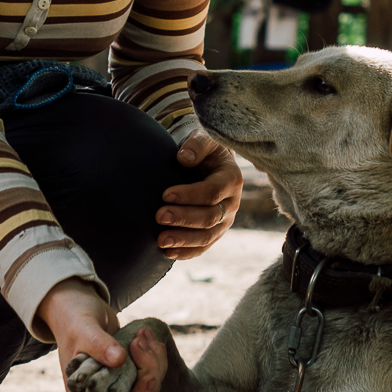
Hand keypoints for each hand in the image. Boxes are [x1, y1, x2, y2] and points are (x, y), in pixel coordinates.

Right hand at [35, 279, 166, 391]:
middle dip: (150, 373)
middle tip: (144, 342)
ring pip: (148, 385)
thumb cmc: (73, 318)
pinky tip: (149, 337)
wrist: (76, 306)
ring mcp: (116, 382)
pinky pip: (149, 371)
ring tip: (145, 334)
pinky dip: (154, 355)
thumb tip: (119, 360)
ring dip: (155, 361)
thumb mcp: (83, 329)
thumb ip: (98, 344)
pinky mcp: (128, 369)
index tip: (149, 376)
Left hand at [156, 128, 241, 259]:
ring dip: (184, 240)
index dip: (189, 195)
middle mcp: (232, 203)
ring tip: (161, 241)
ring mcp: (224, 221)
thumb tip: (184, 157)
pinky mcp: (214, 232)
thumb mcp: (203, 138)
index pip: (212, 192)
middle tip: (159, 216)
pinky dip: (187, 252)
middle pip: (210, 217)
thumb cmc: (203, 149)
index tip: (165, 194)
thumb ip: (196, 144)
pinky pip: (203, 247)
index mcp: (231, 179)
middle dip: (184, 218)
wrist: (206, 162)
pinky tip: (168, 253)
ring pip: (207, 236)